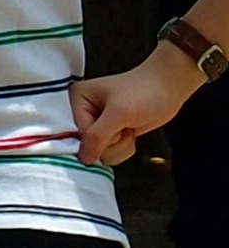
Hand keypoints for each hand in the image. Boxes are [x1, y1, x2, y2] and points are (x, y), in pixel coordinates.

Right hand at [74, 43, 203, 165]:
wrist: (170, 87)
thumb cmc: (145, 92)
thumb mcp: (119, 113)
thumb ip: (98, 136)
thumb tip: (84, 159)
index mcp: (77, 100)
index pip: (77, 133)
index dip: (98, 138)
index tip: (115, 128)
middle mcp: (83, 112)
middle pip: (88, 145)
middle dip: (112, 141)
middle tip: (124, 126)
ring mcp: (97, 124)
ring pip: (101, 153)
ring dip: (120, 145)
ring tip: (129, 127)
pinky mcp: (111, 132)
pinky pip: (111, 153)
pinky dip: (125, 147)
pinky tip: (131, 131)